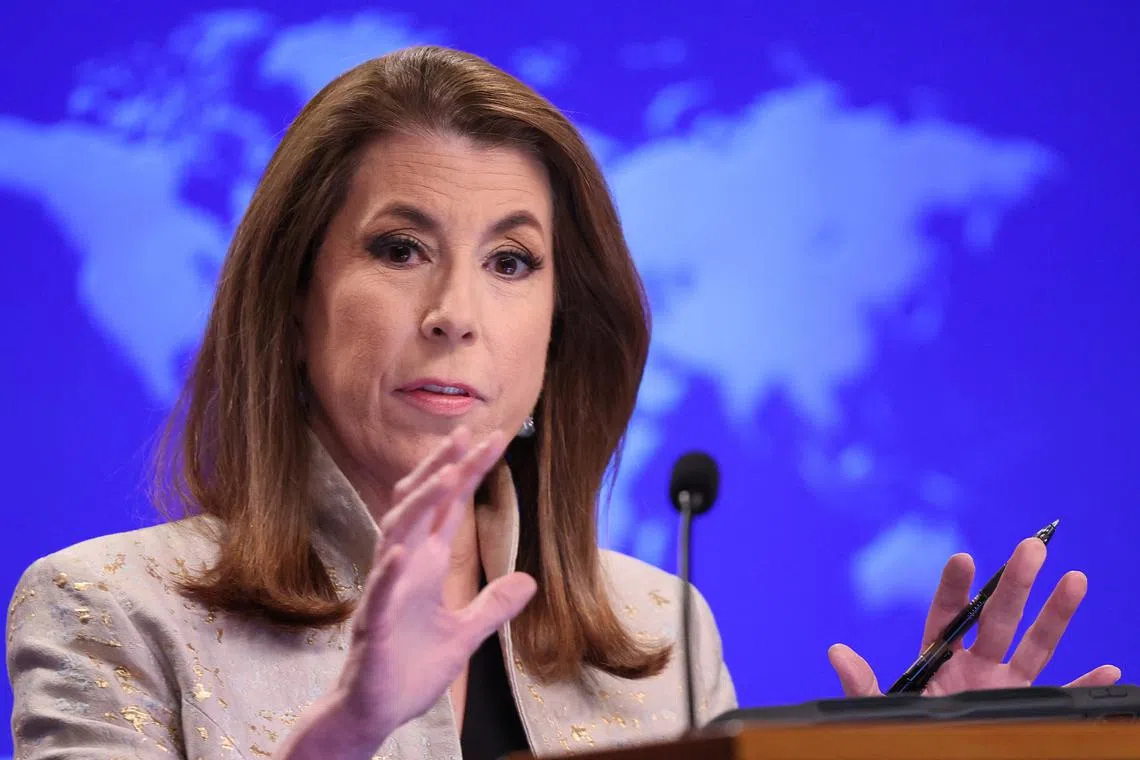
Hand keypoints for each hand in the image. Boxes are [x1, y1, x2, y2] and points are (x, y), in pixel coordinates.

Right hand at [283, 427, 536, 758]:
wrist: (375, 712)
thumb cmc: (410, 668)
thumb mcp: (465, 636)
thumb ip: (493, 606)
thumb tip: (529, 580)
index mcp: (425, 566)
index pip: (450, 510)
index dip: (468, 474)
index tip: (492, 440)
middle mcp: (403, 568)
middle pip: (422, 507)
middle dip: (444, 469)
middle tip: (468, 434)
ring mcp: (386, 593)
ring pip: (398, 535)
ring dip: (421, 505)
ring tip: (446, 475)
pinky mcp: (373, 626)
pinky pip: (379, 593)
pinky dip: (389, 571)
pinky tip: (402, 550)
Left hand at [829, 537, 1120, 696]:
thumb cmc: (907, 734)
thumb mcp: (882, 710)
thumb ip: (862, 684)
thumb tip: (836, 651)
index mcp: (940, 660)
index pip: (948, 616)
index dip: (954, 588)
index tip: (962, 559)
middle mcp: (977, 667)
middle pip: (1000, 619)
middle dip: (1015, 583)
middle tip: (1032, 546)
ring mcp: (1005, 688)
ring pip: (1036, 646)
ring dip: (1057, 614)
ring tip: (1075, 577)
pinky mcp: (1027, 712)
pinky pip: (1061, 697)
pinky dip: (1085, 685)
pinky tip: (1110, 668)